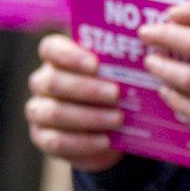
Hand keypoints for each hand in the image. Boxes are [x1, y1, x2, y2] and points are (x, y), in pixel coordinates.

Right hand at [26, 33, 124, 171]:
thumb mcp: (116, 75)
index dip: (70, 55)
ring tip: (117, 118)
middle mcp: (42, 82)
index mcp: (56, 59)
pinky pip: (57, 141)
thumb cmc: (112, 92)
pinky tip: (105, 141)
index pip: (50, 48)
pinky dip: (84, 142)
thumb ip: (121, 62)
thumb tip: (150, 49)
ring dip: (88, 116)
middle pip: (52, 81)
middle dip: (85, 88)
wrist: (107, 131)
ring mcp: (39, 111)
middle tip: (115, 94)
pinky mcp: (43, 138)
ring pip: (54, 112)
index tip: (96, 64)